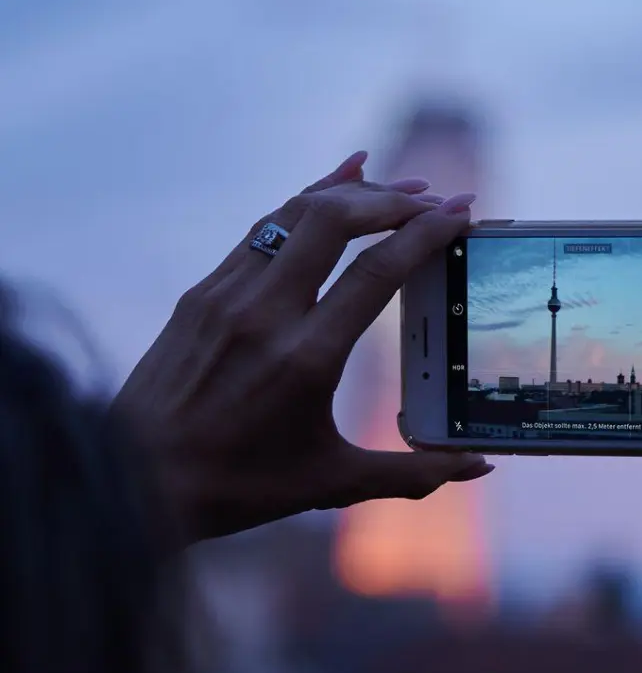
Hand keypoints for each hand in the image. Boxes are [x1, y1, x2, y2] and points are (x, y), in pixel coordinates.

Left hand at [113, 152, 491, 542]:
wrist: (132, 483)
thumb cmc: (239, 486)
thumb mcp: (333, 482)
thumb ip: (413, 473)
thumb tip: (478, 466)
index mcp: (306, 358)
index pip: (377, 271)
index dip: (426, 232)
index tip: (461, 211)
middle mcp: (265, 315)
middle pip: (335, 220)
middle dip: (392, 198)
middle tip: (433, 197)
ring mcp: (227, 296)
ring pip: (295, 213)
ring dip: (350, 192)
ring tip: (395, 185)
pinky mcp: (202, 293)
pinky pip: (262, 229)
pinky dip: (303, 202)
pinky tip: (332, 187)